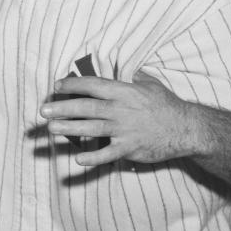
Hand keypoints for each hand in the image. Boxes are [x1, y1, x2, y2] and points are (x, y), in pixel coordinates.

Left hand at [40, 71, 201, 166]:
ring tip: (51, 129)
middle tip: (43, 110)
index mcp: (124, 92)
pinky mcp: (129, 148)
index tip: (57, 86)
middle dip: (63, 108)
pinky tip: (77, 159)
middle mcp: (121, 110)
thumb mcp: (152, 85)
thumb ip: (137, 78)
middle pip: (86, 107)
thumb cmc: (168, 106)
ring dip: (69, 128)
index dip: (73, 85)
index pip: (93, 86)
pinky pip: (107, 154)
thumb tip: (132, 71)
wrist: (187, 129)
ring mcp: (124, 130)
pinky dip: (92, 157)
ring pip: (91, 128)